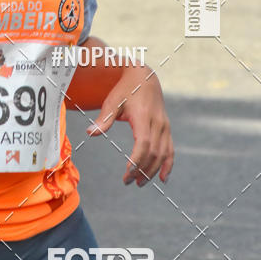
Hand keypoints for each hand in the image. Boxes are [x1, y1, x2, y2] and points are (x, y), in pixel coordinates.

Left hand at [87, 65, 173, 186]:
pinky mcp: (167, 128)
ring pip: (163, 154)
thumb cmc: (125, 89)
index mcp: (144, 117)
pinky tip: (163, 178)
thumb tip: (90, 133)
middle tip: (128, 182)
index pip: (143, 144)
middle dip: (142, 170)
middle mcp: (158, 123)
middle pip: (153, 153)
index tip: (127, 173)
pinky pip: (170, 149)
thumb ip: (104, 119)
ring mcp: (164, 126)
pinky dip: (168, 165)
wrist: (144, 76)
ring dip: (153, 171)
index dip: (137, 160)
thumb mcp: (113, 101)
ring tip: (140, 183)